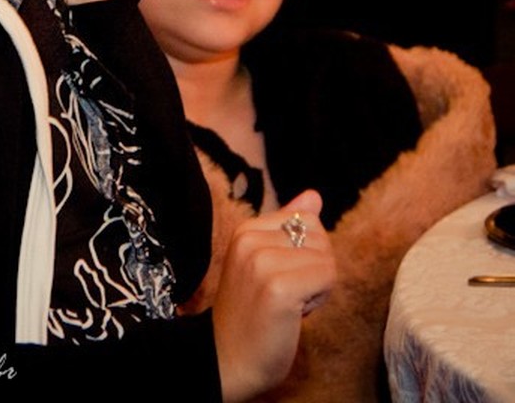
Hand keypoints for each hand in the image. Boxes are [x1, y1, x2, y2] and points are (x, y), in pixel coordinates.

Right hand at [211, 190, 335, 401]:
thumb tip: (314, 195)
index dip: (305, 252)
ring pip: (326, 257)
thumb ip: (289, 226)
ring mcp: (262, 262)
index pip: (306, 219)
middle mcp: (250, 239)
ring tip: (290, 304)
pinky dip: (321, 298)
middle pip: (319, 236)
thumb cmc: (251, 315)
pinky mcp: (278, 287)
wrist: (228, 360)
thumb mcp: (264, 262)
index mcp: (246, 229)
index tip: (281, 277)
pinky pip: (327, 276)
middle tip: (286, 295)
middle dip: (315, 267)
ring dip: (318, 285)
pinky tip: (297, 313)